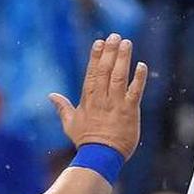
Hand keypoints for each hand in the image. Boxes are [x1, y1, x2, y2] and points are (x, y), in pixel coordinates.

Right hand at [49, 33, 146, 159]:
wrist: (100, 157)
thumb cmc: (86, 141)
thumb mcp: (70, 124)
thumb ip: (62, 107)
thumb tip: (51, 96)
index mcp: (88, 100)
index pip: (91, 73)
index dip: (95, 57)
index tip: (99, 42)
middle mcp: (101, 99)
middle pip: (105, 71)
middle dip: (110, 52)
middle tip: (115, 36)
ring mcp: (115, 104)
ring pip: (119, 77)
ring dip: (122, 59)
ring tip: (126, 43)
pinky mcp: (129, 112)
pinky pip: (135, 92)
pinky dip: (138, 79)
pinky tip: (141, 65)